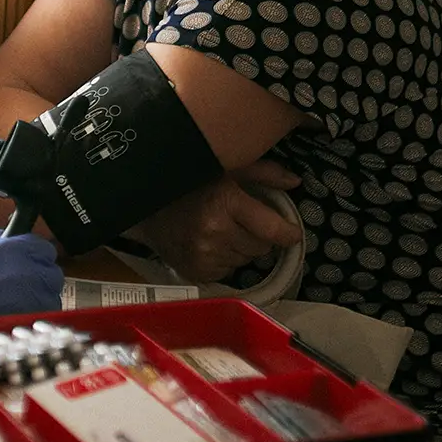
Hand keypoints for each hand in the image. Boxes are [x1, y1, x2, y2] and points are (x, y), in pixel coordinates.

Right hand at [0, 230, 63, 320]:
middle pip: (53, 273)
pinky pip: (38, 317)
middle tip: (24, 277)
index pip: (45, 247)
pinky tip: (13, 311)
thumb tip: (12, 238)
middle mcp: (23, 274)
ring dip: (39, 296)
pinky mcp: (18, 323)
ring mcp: (24, 301)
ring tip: (17, 296)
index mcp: (12, 250)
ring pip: (50, 297)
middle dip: (40, 274)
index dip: (36, 252)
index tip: (31, 256)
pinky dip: (31, 314)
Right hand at [130, 160, 302, 282]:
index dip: (288, 232)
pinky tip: (210, 244)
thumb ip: (264, 173)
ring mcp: (203, 254)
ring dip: (241, 249)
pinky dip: (224, 261)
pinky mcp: (195, 271)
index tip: (290, 231)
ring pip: (246, 261)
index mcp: (226, 202)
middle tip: (243, 223)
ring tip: (222, 232)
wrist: (144, 207)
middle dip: (259, 237)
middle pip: (262, 248)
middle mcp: (215, 231)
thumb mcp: (227, 168)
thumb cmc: (190, 184)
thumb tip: (296, 182)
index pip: (273, 230)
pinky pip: (227, 272)